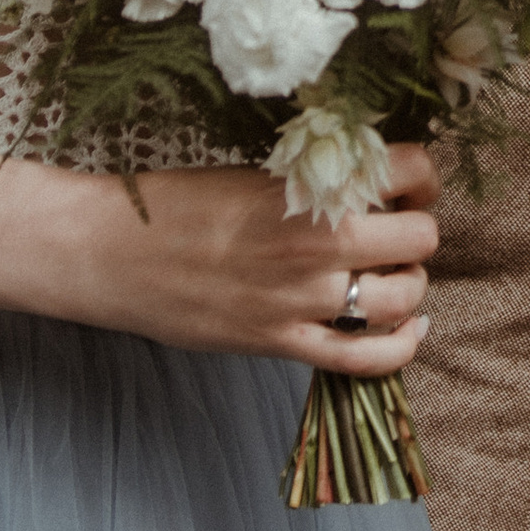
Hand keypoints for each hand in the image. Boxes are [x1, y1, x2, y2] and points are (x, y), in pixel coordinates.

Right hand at [0, 141, 440, 378]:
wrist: (109, 253)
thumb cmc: (175, 204)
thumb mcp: (251, 172)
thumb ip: (313, 182)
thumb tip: (372, 182)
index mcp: (306, 186)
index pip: (410, 171)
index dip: (420, 176)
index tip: (410, 182)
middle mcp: (313, 243)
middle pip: (418, 238)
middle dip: (414, 230)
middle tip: (394, 229)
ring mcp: (300, 301)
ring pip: (404, 297)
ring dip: (409, 284)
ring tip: (391, 274)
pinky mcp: (280, 344)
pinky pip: (368, 358)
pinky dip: (402, 346)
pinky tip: (410, 329)